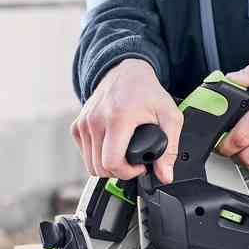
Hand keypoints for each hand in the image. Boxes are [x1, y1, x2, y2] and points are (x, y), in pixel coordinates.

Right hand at [71, 59, 183, 181]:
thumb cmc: (147, 92)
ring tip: (123, 156)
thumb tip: (165, 176)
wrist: (126, 72)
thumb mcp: (170, 116)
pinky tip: (110, 148)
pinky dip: (96, 157)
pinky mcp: (77, 125)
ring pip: (89, 164)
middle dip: (119, 171)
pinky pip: (84, 153)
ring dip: (107, 166)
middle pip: (99, 167)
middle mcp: (96, 121)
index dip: (128, 172)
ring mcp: (83, 123)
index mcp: (118, 118)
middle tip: (133, 162)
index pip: (112, 162)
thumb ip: (171, 148)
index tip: (140, 165)